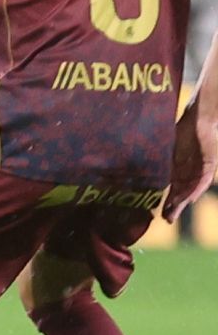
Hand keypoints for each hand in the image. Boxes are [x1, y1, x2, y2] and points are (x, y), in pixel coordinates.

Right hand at [165, 106, 217, 221]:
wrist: (199, 115)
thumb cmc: (181, 126)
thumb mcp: (163, 146)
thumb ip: (154, 156)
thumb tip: (125, 159)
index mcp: (178, 167)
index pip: (171, 188)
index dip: (166, 200)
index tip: (157, 212)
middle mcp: (189, 170)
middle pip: (182, 192)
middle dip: (174, 206)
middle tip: (166, 219)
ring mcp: (200, 168)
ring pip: (191, 189)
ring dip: (183, 201)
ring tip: (174, 213)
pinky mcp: (209, 163)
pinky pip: (203, 180)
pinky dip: (195, 190)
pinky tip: (188, 199)